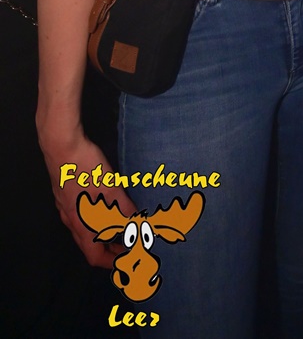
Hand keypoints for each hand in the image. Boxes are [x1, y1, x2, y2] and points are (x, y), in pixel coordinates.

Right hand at [39, 127, 137, 266]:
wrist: (60, 145)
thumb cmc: (85, 169)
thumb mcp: (110, 188)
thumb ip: (124, 208)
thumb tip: (137, 222)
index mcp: (81, 225)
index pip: (94, 256)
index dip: (111, 262)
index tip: (127, 260)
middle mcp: (70, 221)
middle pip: (88, 245)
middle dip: (108, 248)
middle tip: (128, 242)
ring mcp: (65, 207)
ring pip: (83, 230)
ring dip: (101, 233)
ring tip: (120, 225)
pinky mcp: (64, 195)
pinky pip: (80, 216)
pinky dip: (95, 219)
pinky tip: (105, 206)